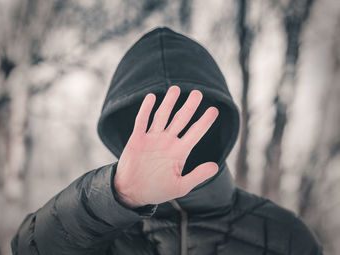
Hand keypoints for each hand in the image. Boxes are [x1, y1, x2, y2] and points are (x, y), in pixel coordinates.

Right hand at [114, 85, 218, 207]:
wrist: (133, 192)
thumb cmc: (158, 190)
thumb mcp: (180, 187)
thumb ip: (197, 176)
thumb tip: (216, 166)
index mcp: (179, 152)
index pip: (195, 133)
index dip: (204, 122)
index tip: (214, 110)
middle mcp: (168, 142)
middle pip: (181, 119)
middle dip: (189, 106)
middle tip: (197, 93)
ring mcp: (152, 139)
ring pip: (162, 116)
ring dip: (169, 103)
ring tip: (176, 89)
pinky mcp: (137, 140)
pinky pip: (142, 121)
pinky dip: (146, 110)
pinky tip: (151, 97)